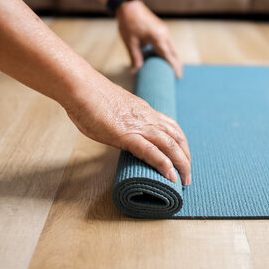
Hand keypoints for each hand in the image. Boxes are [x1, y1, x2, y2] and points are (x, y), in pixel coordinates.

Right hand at [65, 71, 190, 184]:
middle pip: (177, 138)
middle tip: (187, 176)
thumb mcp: (114, 108)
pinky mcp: (126, 135)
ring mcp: (138, 126)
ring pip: (170, 145)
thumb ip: (123, 118)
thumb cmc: (90, 97)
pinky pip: (151, 151)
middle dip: (186, 158)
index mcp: (145, 111)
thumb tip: (121, 127)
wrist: (81, 87)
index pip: (171, 127)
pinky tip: (171, 176)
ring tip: (185, 180)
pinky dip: (164, 164)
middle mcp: (147, 118)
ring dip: (181, 164)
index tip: (183, 157)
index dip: (180, 144)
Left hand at [116, 0, 182, 77]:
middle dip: (176, 65)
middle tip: (176, 78)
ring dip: (173, 59)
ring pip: (172, 48)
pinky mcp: (161, 29)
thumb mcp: (131, 42)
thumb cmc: (128, 23)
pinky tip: (165, 59)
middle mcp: (164, 34)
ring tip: (172, 70)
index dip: (174, 67)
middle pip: (174, 53)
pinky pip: (168, 43)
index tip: (177, 77)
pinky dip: (168, 52)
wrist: (128, 6)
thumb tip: (135, 72)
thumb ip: (135, 58)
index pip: (169, 56)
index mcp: (158, 37)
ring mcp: (164, 31)